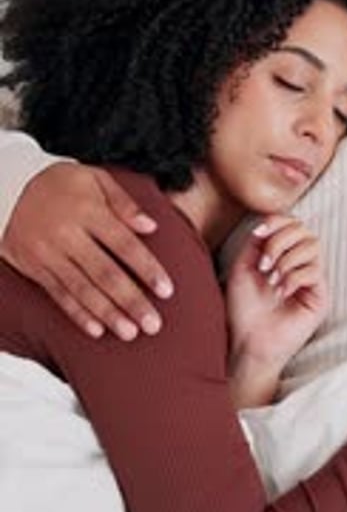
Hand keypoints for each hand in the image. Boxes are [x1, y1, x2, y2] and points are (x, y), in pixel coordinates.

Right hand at [0, 163, 172, 339]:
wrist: (7, 188)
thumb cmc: (61, 184)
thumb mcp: (94, 178)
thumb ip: (124, 202)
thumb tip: (151, 226)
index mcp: (88, 211)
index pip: (124, 245)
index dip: (146, 269)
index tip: (167, 290)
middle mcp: (68, 235)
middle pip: (105, 273)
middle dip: (131, 301)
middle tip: (153, 324)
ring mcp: (49, 254)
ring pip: (83, 289)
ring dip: (108, 314)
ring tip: (130, 332)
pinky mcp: (36, 268)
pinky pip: (59, 295)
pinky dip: (78, 314)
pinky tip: (96, 330)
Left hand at [226, 215, 328, 407]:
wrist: (248, 341)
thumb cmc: (244, 309)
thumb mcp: (243, 268)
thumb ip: (256, 243)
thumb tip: (267, 222)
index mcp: (283, 255)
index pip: (292, 224)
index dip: (278, 222)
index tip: (258, 234)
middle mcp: (301, 265)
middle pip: (305, 230)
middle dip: (280, 241)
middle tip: (263, 263)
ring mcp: (313, 281)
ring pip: (313, 246)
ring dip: (287, 259)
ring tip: (270, 279)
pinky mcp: (320, 297)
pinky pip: (315, 271)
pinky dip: (294, 277)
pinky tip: (280, 292)